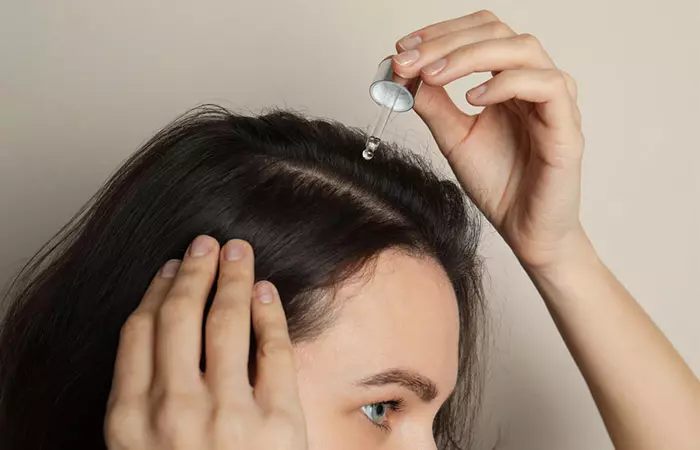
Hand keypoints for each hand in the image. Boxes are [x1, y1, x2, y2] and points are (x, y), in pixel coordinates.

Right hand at [104, 236, 306, 448]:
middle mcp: (174, 411)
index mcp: (130, 419)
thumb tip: (159, 334)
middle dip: (195, 271)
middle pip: (180, 316)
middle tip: (205, 244)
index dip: (157, 290)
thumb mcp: (140, 448)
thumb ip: (142, 400)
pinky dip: (270, 312)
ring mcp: (227, 416)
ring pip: (227, 322)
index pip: (139, 332)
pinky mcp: (277, 422)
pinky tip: (266, 291)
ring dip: (233, 277)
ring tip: (238, 252)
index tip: (171, 269)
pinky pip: (273, 350)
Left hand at [393, 10, 587, 268]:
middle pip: (497, 31)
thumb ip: (432, 103)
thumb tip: (401, 72)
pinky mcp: (567, 126)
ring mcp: (554, 101)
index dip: (440, 33)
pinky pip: (546, 87)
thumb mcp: (453, 137)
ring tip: (432, 75)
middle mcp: (533, 81)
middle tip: (408, 60)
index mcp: (508, 80)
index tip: (402, 47)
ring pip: (522, 49)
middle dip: (445, 41)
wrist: (525, 230)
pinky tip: (473, 98)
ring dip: (470, 55)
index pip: (479, 32)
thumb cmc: (499, 183)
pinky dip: (506, 84)